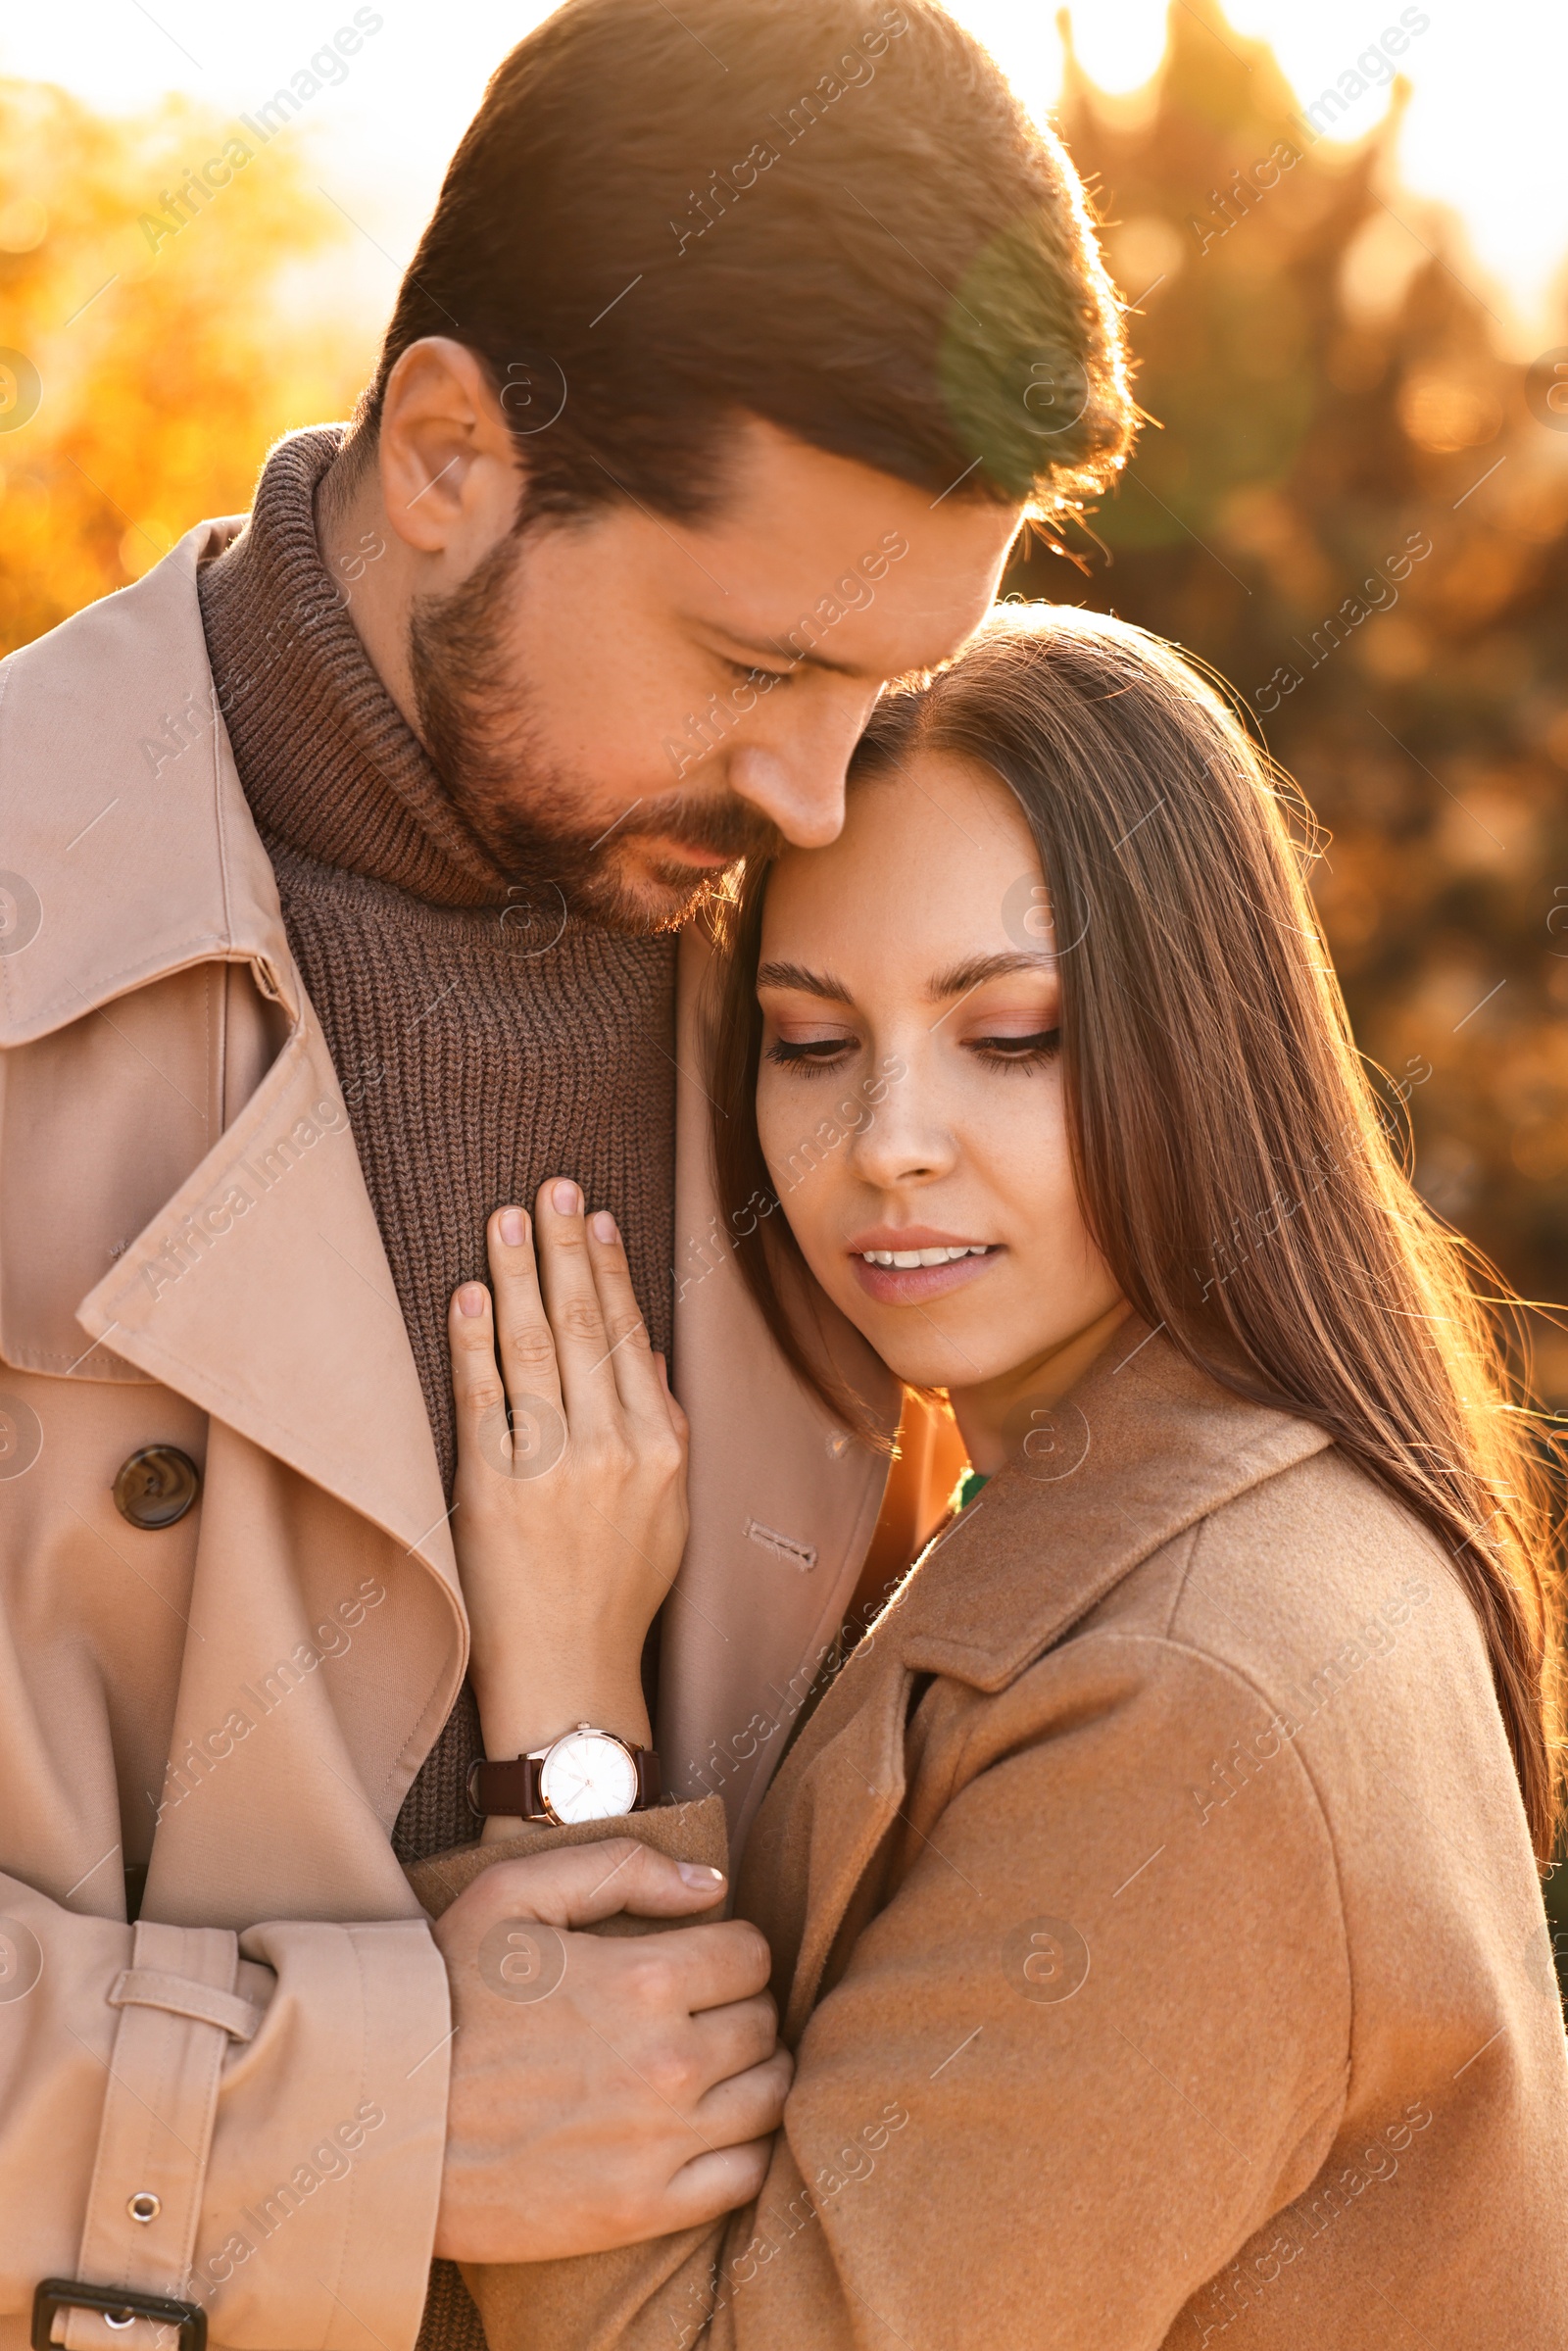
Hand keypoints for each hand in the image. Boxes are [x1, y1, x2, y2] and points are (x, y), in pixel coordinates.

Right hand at [431, 1840, 789, 2261]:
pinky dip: (746, 2147)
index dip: (728, 1951)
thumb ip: (621, 1869)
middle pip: (764, 2023)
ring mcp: (660, 2142)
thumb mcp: (513, 1895)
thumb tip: (713, 1885)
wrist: (380, 2122)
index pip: (751, 1955)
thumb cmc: (444, 1995)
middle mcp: (667, 2060)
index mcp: (645, 1978)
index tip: (700, 1963)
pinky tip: (708, 2129)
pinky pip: (747, 2174)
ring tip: (708, 2068)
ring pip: (771, 2095)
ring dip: (751, 2073)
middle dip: (739, 2009)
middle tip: (698, 2014)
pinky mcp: (643, 2209)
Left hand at [448, 1181, 689, 1778]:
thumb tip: (647, 1348)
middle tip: (550, 1184)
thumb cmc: (619, 1591)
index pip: (632, 1337)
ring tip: (505, 1216)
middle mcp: (615, 1451)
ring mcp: (554, 1470)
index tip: (596, 1217)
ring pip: (537, 1349)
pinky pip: (483, 1401)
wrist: (571, 1676)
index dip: (612, 1270)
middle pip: (587, 1326)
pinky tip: (468, 1295)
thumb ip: (662, 1423)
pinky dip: (475, 1343)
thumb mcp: (667, 1508)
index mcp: (663, 1448)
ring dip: (519, 1275)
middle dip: (566, 1248)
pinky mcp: (495, 1493)